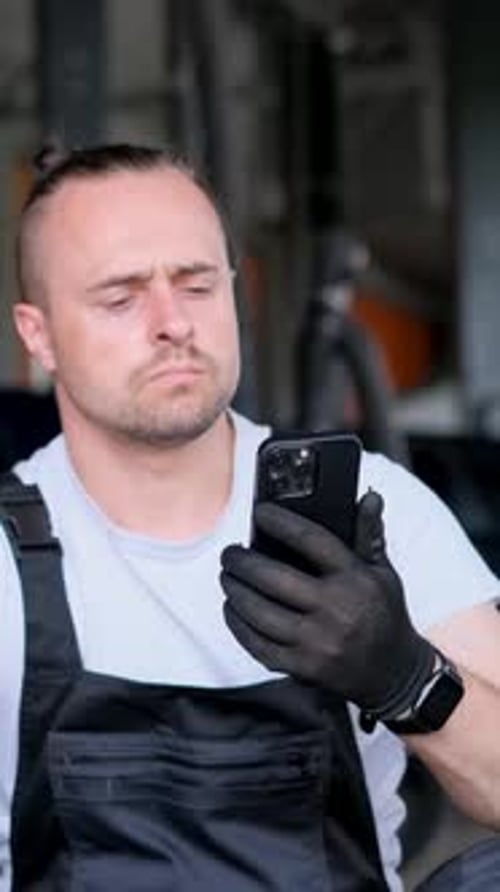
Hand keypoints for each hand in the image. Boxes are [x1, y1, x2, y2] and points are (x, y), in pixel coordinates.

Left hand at [220, 491, 435, 717]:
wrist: (396, 675)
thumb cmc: (385, 615)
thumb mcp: (383, 572)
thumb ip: (369, 533)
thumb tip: (369, 496)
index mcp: (356, 579)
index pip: (312, 540)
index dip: (281, 522)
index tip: (260, 512)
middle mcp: (337, 610)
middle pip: (273, 578)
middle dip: (242, 562)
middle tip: (230, 553)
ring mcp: (319, 642)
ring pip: (259, 612)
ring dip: (235, 591)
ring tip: (228, 578)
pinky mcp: (304, 667)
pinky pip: (259, 644)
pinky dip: (238, 625)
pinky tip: (232, 609)